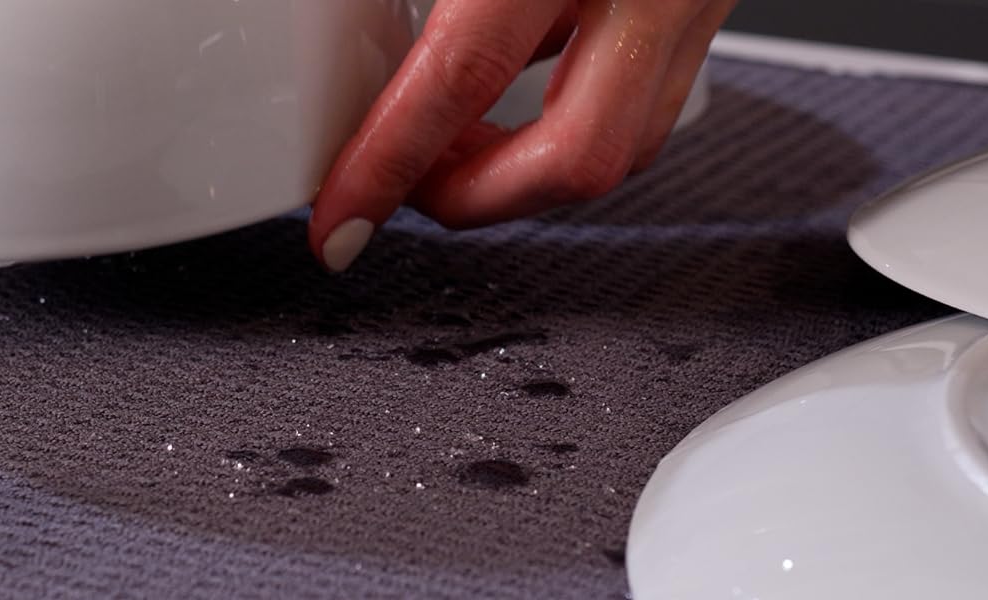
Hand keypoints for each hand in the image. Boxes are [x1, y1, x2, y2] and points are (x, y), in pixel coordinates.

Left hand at [309, 0, 736, 270]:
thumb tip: (351, 30)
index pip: (460, 80)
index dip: (387, 166)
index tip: (340, 222)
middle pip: (574, 161)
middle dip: (476, 200)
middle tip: (407, 191)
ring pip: (625, 143)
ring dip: (524, 170)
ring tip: (451, 146)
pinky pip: (647, 94)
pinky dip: (568, 116)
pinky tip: (517, 94)